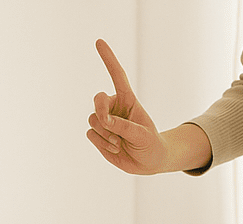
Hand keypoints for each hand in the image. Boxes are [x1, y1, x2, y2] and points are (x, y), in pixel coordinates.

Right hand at [86, 39, 167, 174]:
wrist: (148, 162)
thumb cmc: (150, 145)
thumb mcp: (143, 135)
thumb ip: (124, 127)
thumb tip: (105, 120)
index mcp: (128, 100)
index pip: (117, 76)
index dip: (109, 59)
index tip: (99, 42)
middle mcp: (114, 108)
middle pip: (98, 100)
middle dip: (101, 110)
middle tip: (109, 123)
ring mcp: (106, 122)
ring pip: (94, 120)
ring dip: (105, 134)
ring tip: (120, 142)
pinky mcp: (99, 135)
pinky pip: (91, 134)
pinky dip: (102, 144)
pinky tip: (115, 148)